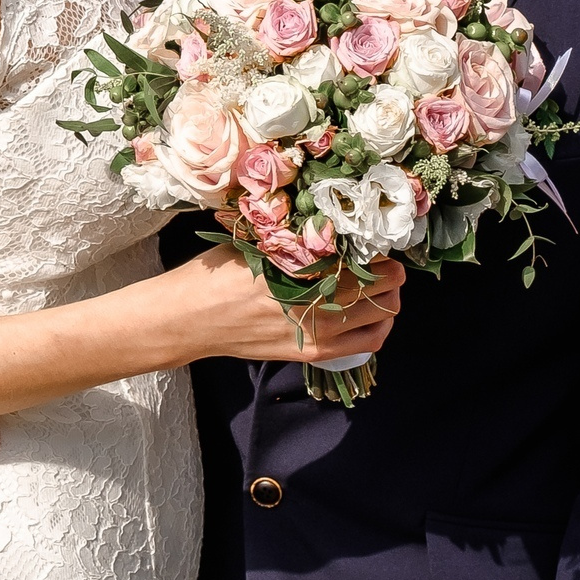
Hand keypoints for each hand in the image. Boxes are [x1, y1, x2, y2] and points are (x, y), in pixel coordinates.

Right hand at [164, 249, 403, 368]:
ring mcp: (315, 331)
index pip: (360, 254)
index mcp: (297, 266)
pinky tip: (375, 314)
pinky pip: (366, 342)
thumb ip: (294, 240)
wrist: (189, 319)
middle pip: (378, 283)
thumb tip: (334, 228)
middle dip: (389, 269)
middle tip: (385, 259)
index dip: (376, 245)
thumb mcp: (253, 244)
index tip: (376, 237)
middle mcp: (312, 300)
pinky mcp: (311, 352)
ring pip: (380, 313)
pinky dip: (380, 326)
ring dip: (390, 296)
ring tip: (383, 285)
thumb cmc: (216, 274)